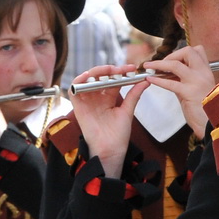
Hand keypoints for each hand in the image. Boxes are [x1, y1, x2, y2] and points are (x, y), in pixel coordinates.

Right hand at [69, 64, 147, 178]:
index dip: (121, 72)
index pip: (113, 79)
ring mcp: (87, 101)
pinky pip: (74, 89)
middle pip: (100, 77)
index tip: (132, 69)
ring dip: (96, 72)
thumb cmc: (118, 134)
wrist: (110, 149)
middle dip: (110, 70)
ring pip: (87, 80)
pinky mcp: (78, 106)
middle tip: (122, 69)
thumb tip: (144, 81)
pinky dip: (79, 81)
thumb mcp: (127, 111)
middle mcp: (97, 97)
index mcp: (109, 98)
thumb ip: (134, 95)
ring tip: (108, 71)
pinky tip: (89, 77)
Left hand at [142, 46, 218, 138]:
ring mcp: (196, 82)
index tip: (172, 60)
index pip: (198, 50)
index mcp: (207, 72)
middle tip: (161, 63)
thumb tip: (169, 75)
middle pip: (188, 51)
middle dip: (171, 55)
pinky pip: (170, 82)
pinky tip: (150, 80)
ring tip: (149, 66)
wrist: (213, 124)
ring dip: (159, 64)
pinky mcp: (189, 93)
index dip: (183, 53)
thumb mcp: (196, 90)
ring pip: (175, 64)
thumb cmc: (205, 110)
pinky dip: (157, 80)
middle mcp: (203, 73)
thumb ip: (185, 80)